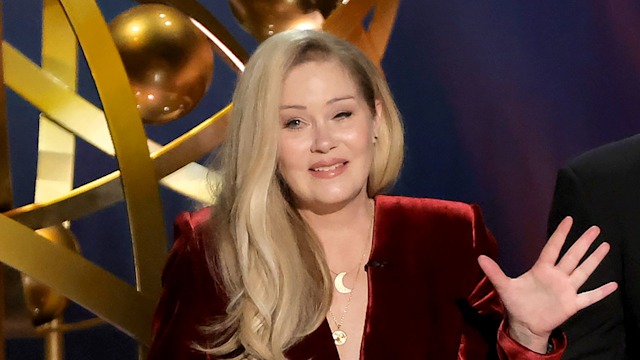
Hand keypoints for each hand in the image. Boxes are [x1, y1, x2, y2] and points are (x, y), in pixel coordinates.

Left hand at [477, 216, 617, 352]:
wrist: (524, 324)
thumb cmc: (516, 303)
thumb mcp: (504, 287)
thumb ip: (494, 272)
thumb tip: (479, 257)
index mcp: (542, 269)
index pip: (553, 247)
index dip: (560, 234)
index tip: (569, 220)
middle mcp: (557, 276)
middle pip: (572, 256)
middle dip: (583, 243)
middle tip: (595, 228)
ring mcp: (566, 289)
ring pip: (583, 271)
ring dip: (594, 260)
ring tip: (605, 246)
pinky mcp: (572, 304)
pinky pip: (589, 297)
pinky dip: (601, 292)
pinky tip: (613, 285)